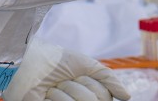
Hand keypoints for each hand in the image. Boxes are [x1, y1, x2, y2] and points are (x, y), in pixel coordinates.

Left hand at [5, 40, 130, 100]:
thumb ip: (109, 79)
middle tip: (61, 80)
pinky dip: (54, 98)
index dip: (91, 82)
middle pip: (94, 100)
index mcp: (89, 94)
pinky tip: (44, 96)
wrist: (29, 61)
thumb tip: (127, 97)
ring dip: (63, 91)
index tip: (76, 75)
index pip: (104, 96)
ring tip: (50, 88)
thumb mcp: (87, 66)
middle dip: (77, 85)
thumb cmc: (56, 62)